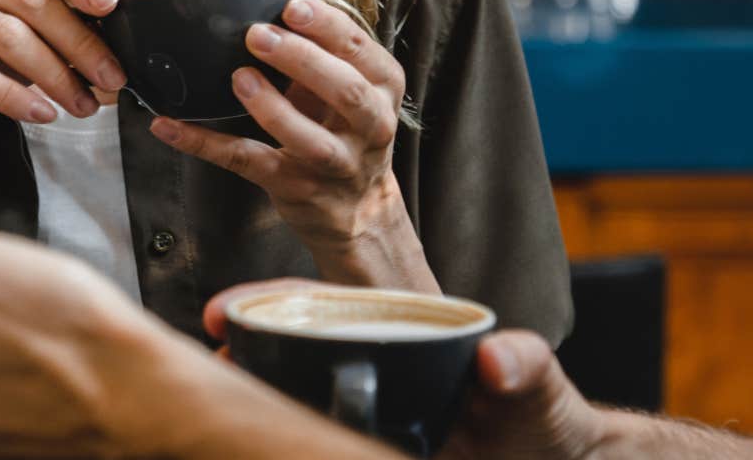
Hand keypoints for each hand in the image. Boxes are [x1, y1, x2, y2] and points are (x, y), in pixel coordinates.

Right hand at [0, 0, 126, 150]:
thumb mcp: (7, 34)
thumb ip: (50, 27)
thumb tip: (112, 49)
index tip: (112, 8)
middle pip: (32, 0)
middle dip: (80, 43)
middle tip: (111, 78)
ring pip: (7, 35)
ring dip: (54, 75)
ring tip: (81, 106)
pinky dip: (14, 96)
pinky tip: (40, 114)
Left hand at [149, 0, 433, 288]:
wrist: (359, 208)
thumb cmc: (344, 128)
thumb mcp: (350, 85)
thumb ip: (323, 49)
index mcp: (383, 87)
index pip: (360, 50)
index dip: (328, 26)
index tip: (292, 5)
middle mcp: (370, 126)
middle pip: (346, 91)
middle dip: (303, 59)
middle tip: (258, 34)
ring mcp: (335, 163)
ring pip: (309, 138)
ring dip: (272, 107)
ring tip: (239, 78)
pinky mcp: (296, 188)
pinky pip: (249, 163)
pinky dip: (205, 144)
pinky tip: (169, 126)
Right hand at [203, 284, 604, 459]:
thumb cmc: (546, 423)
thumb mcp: (539, 388)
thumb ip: (527, 370)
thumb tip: (499, 360)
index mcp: (403, 340)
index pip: (326, 311)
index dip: (273, 307)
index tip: (226, 311)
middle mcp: (376, 376)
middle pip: (294, 360)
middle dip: (244, 361)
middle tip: (207, 370)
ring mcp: (366, 421)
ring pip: (296, 410)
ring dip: (256, 409)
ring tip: (211, 423)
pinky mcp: (365, 448)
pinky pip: (313, 442)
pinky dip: (284, 442)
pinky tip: (255, 444)